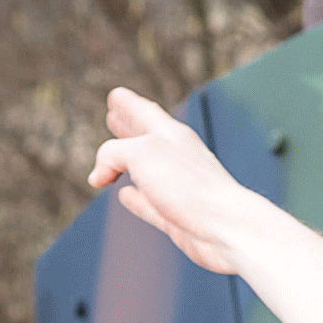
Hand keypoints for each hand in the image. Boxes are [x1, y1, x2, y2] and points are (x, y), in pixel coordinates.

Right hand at [88, 87, 259, 274]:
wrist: (225, 227)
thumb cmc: (191, 185)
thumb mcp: (141, 153)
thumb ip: (113, 154)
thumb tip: (98, 175)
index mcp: (172, 136)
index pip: (145, 112)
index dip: (127, 103)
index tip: (116, 95)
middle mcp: (177, 158)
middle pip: (145, 138)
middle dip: (127, 127)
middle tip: (113, 116)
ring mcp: (177, 188)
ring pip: (144, 171)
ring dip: (125, 164)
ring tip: (111, 164)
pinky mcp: (176, 216)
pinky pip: (148, 203)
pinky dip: (135, 199)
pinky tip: (125, 195)